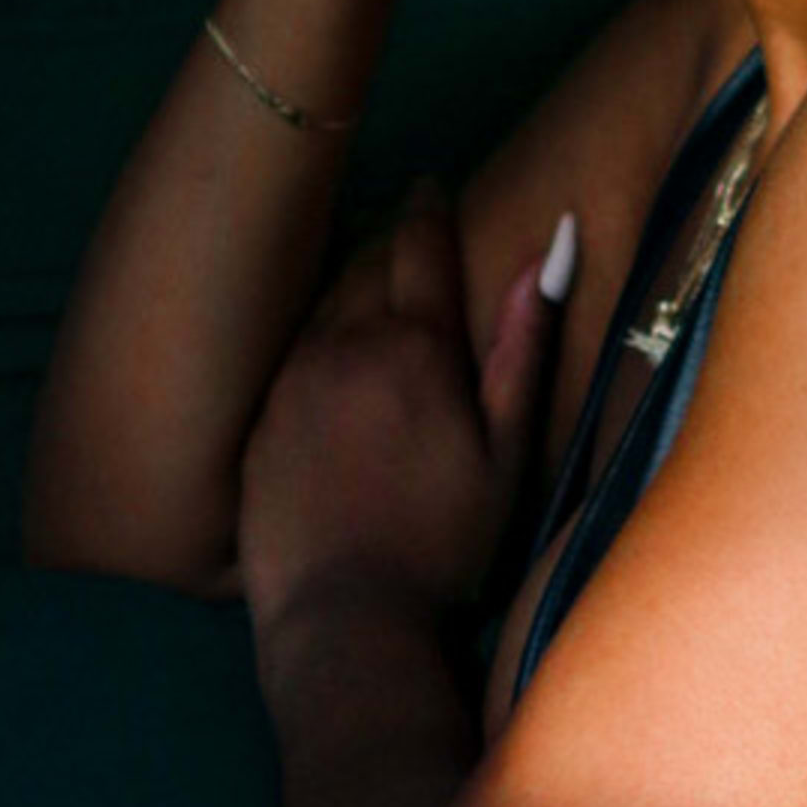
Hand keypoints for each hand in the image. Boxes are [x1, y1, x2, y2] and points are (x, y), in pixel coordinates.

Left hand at [238, 176, 577, 635]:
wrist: (342, 619)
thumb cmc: (445, 546)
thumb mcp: (507, 453)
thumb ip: (523, 347)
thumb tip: (550, 247)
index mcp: (415, 349)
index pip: (421, 247)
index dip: (430, 210)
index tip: (432, 186)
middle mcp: (344, 346)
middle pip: (366, 267)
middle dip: (389, 247)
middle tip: (407, 236)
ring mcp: (290, 382)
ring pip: (321, 309)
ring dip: (348, 292)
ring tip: (367, 294)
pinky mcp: (257, 422)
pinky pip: (288, 357)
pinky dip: (314, 345)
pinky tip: (327, 369)